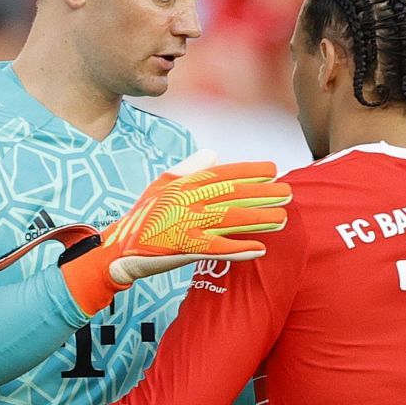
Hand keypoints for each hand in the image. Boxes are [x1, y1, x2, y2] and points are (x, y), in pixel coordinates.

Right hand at [98, 149, 291, 283]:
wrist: (118, 250)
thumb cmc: (142, 218)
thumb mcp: (160, 186)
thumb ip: (188, 169)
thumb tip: (213, 153)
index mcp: (182, 185)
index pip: (221, 175)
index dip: (248, 171)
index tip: (272, 170)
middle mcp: (186, 202)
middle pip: (232, 195)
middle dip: (262, 193)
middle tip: (287, 193)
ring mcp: (185, 225)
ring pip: (229, 219)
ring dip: (258, 219)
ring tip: (282, 218)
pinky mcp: (183, 249)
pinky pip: (217, 248)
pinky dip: (238, 248)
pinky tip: (259, 248)